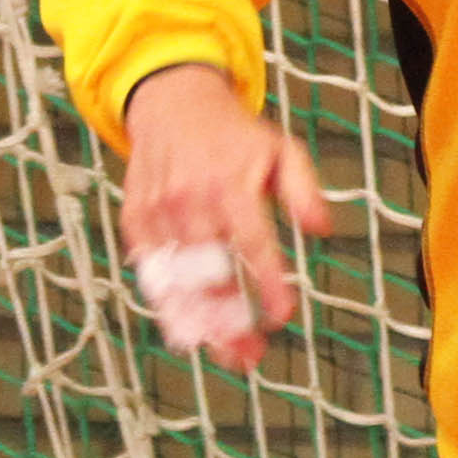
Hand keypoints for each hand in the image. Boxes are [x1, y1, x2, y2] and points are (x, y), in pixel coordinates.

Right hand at [119, 63, 332, 372]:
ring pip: (177, 279)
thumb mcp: (282, 149)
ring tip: (224, 354)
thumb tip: (321, 230)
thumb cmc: (234, 135)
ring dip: (199, 322)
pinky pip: (150, 270)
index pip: (251, 243)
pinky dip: (166, 303)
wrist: (173, 101)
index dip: (266, 282)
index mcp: (231, 183)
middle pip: (210, 272)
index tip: (282, 316)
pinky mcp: (136, 219)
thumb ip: (304, 190)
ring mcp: (158, 211)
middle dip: (230, 319)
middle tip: (251, 355)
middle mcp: (191, 199)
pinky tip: (187, 330)